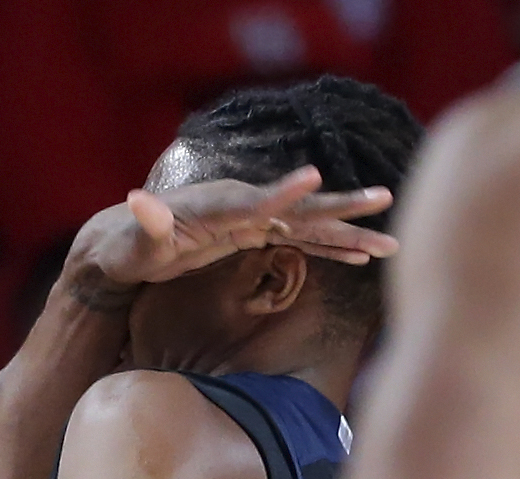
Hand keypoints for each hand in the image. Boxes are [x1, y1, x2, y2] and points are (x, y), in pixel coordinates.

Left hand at [71, 165, 396, 294]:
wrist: (129, 242)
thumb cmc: (130, 244)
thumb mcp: (137, 238)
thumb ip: (147, 222)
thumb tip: (137, 201)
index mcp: (221, 203)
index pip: (258, 200)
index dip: (284, 193)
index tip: (315, 179)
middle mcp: (246, 204)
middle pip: (300, 209)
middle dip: (342, 208)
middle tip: (385, 199)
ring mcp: (255, 219)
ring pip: (310, 227)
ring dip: (349, 236)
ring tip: (390, 246)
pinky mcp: (256, 234)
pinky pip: (301, 242)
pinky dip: (329, 250)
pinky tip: (359, 259)